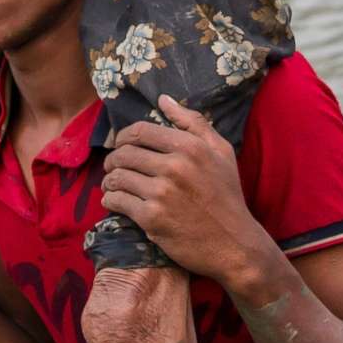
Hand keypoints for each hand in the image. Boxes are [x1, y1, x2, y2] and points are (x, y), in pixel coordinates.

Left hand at [101, 98, 270, 285]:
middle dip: (113, 159)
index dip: (123, 136)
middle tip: (113, 166)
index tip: (121, 144)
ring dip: (109, 180)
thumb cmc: (227, 195)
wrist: (234, 244)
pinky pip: (117, 201)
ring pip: (117, 177)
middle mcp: (174, 167)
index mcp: (190, 147)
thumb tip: (163, 99)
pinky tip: (114, 201)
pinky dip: (110, 200)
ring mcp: (162, 193)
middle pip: (124, 153)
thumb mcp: (221, 152)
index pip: (140, 131)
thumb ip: (193, 122)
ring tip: (112, 184)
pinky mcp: (152, 218)